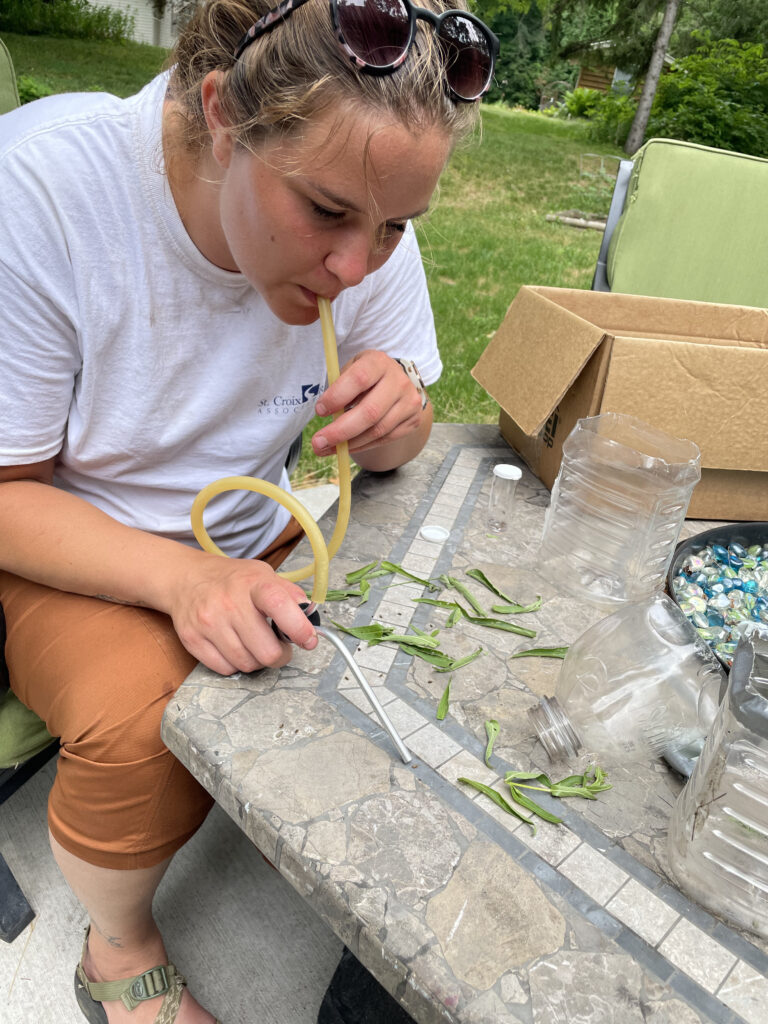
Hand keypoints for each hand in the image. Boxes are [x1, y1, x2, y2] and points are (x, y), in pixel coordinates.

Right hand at [167, 553, 317, 675]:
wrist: (185, 578)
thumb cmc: (232, 579)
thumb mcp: (263, 574)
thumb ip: (289, 594)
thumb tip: (310, 616)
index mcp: (253, 583)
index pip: (280, 606)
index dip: (299, 628)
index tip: (309, 640)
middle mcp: (229, 603)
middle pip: (266, 651)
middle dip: (280, 655)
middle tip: (280, 648)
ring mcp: (209, 623)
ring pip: (247, 664)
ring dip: (257, 661)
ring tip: (255, 645)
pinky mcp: (193, 640)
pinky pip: (225, 669)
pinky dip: (235, 664)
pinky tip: (235, 648)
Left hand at [311, 350, 426, 457]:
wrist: (396, 383)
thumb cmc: (366, 377)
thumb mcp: (351, 371)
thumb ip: (339, 387)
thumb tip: (325, 414)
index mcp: (379, 362)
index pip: (359, 379)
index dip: (337, 397)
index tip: (319, 411)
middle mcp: (399, 381)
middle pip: (370, 412)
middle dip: (340, 431)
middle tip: (318, 443)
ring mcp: (410, 402)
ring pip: (377, 431)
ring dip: (349, 444)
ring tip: (326, 448)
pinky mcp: (413, 421)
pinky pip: (384, 440)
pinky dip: (362, 446)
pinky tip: (345, 448)